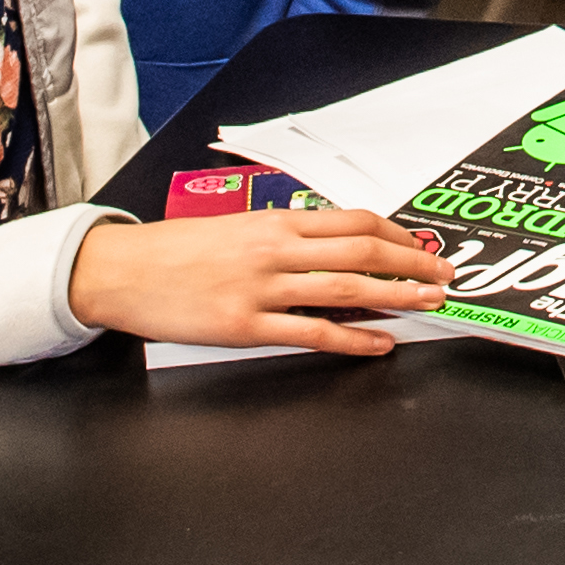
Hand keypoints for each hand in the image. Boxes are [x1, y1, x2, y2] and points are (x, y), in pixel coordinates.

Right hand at [75, 203, 456, 356]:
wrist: (122, 270)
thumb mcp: (235, 229)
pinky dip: (352, 338)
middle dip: (410, 264)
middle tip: (441, 276)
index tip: (421, 247)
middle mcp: (273, 249)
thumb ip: (282, 237)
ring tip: (425, 304)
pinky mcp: (245, 325)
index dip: (396, 235)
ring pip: (344, 289)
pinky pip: (311, 332)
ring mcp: (260, 288)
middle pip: (360, 251)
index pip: (352, 221)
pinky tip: (377, 343)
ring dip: (394, 296)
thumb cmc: (176, 250)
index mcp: (273, 221)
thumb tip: (333, 249)